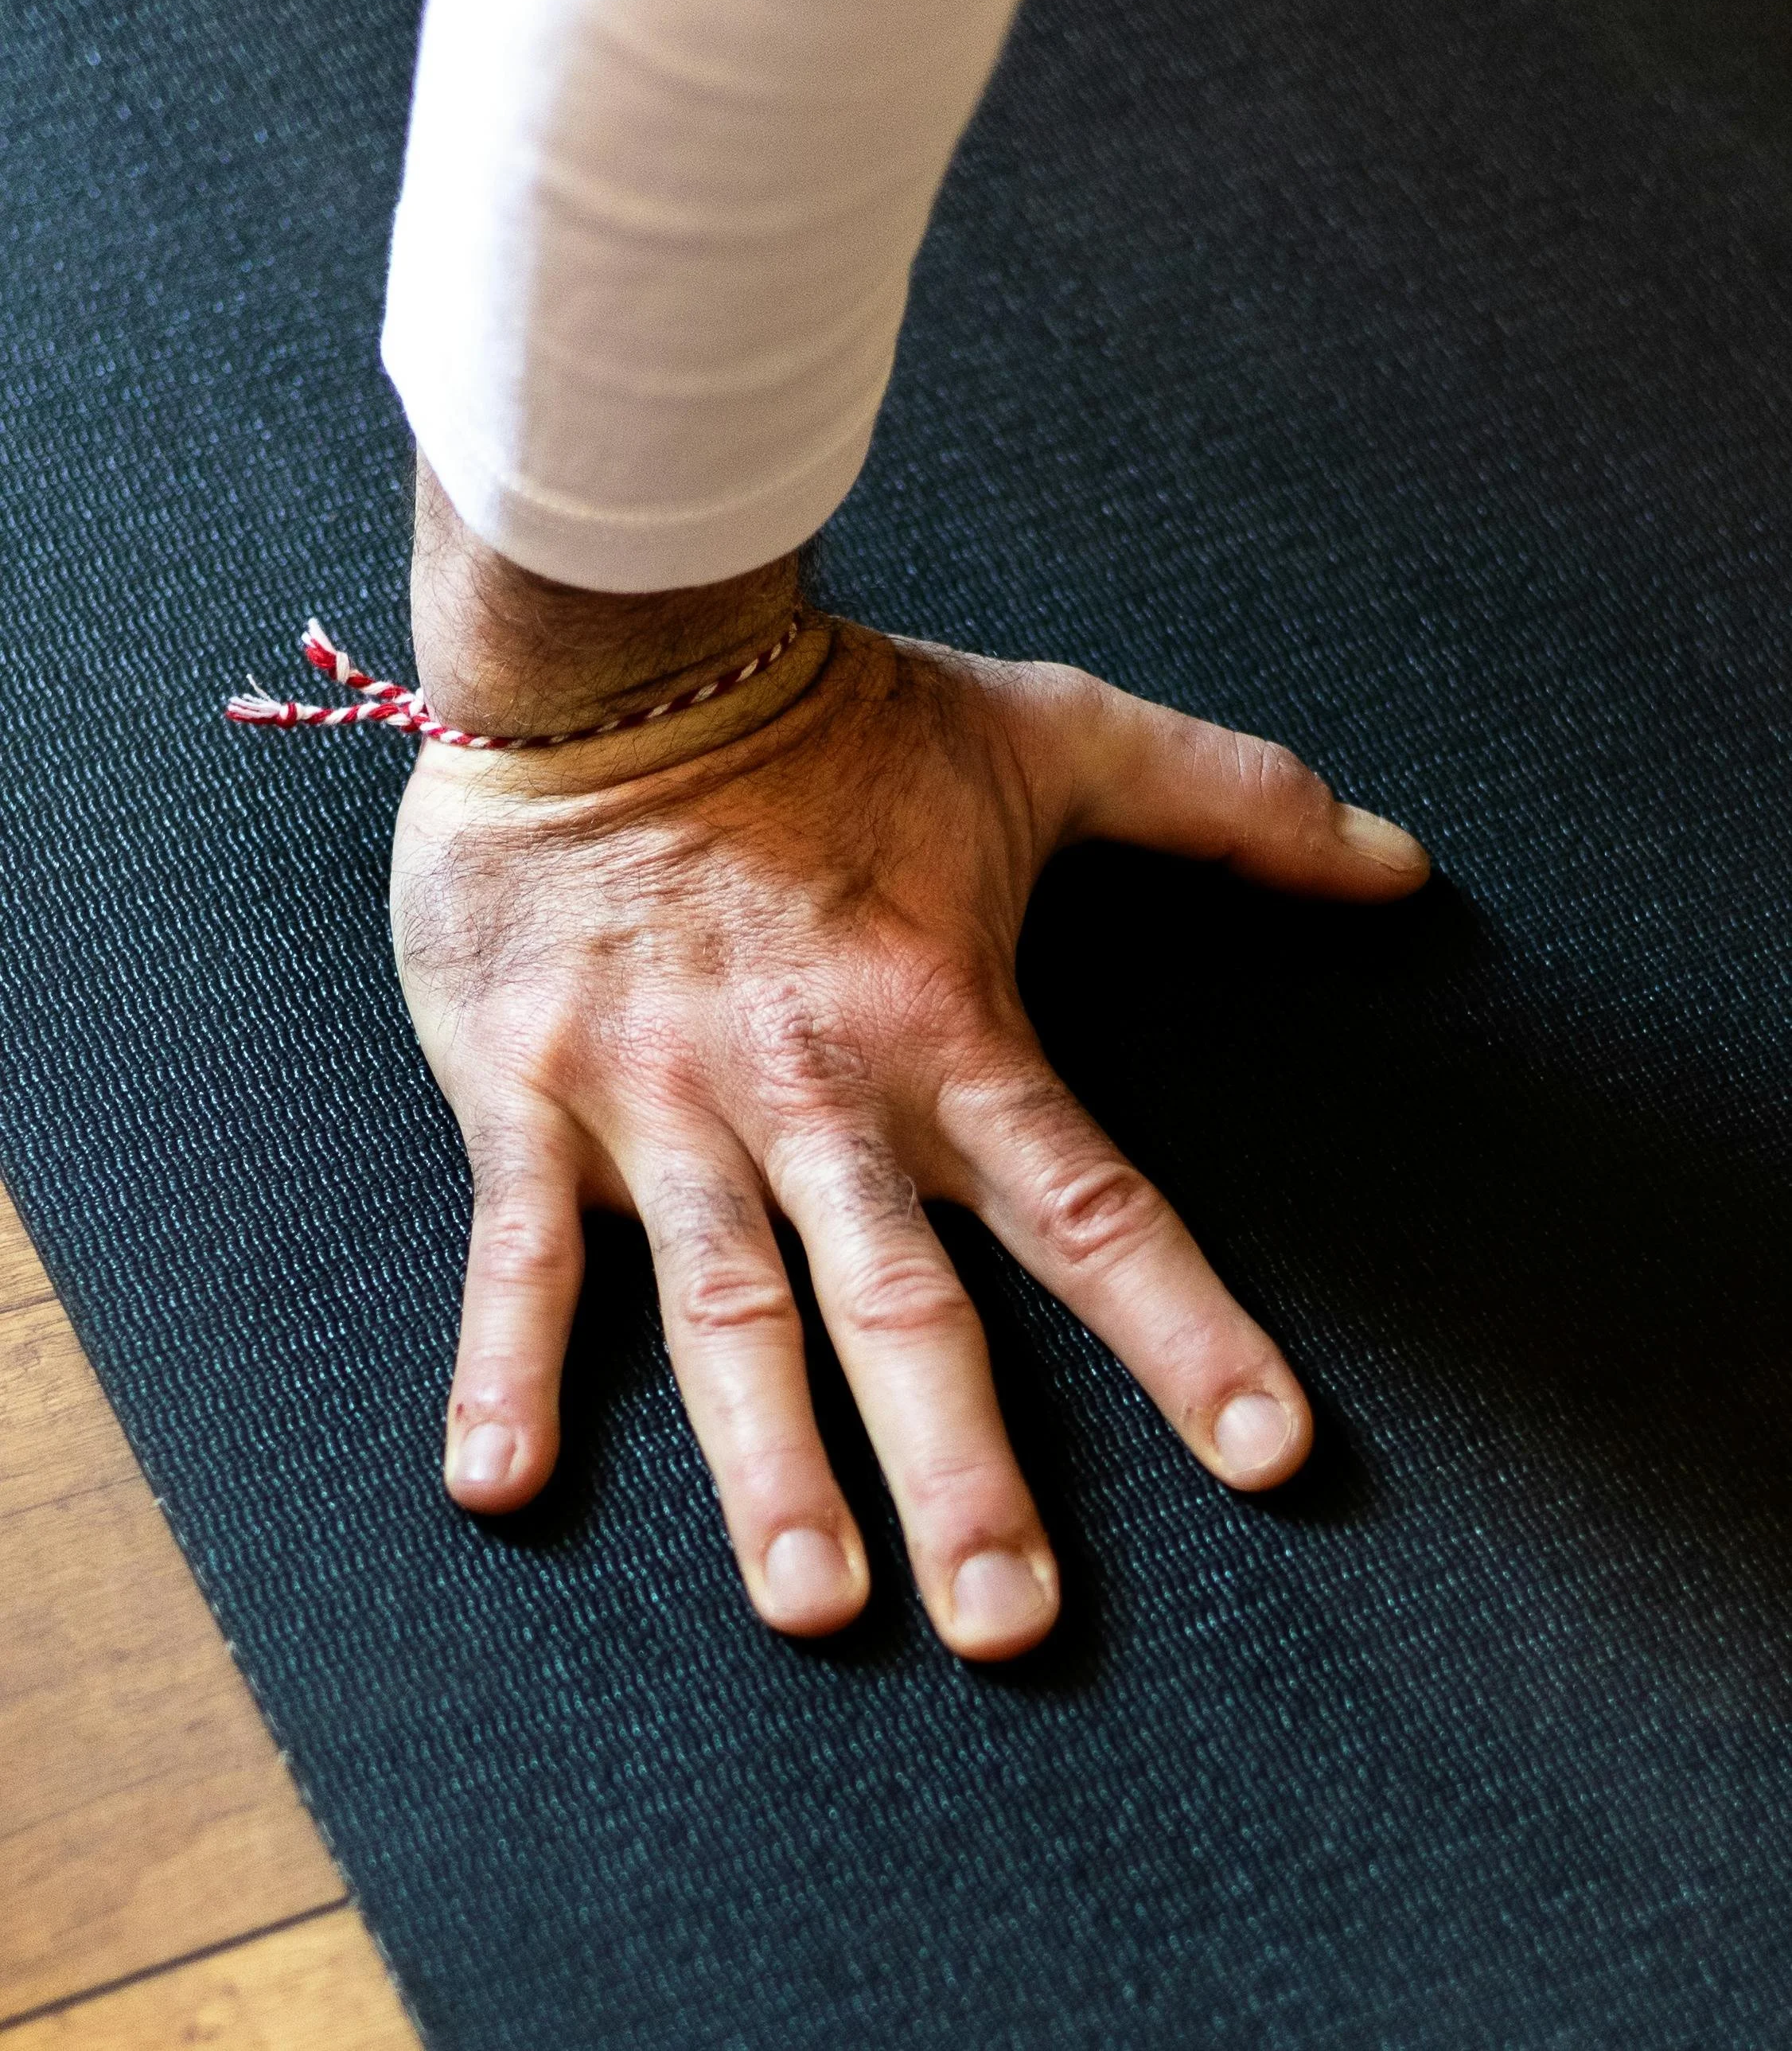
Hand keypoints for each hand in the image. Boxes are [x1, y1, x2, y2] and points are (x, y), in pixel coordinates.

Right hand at [392, 578, 1427, 1660]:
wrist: (621, 654)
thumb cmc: (841, 716)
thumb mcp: (1055, 736)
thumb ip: (1234, 804)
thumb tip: (1402, 865)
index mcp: (944, 1022)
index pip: (1090, 1203)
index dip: (1182, 1330)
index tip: (1267, 1455)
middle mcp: (813, 1087)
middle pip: (904, 1301)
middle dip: (960, 1467)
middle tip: (1010, 1622)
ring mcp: (666, 1097)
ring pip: (727, 1306)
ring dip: (767, 1459)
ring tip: (811, 1603)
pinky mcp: (533, 1090)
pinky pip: (521, 1247)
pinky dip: (504, 1363)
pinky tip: (500, 1486)